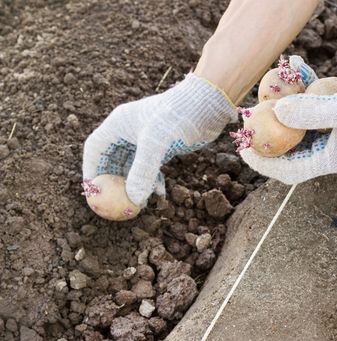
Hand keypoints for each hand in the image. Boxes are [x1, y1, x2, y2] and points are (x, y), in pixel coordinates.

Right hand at [82, 74, 236, 205]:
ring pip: (132, 166)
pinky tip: (159, 192)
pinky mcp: (162, 146)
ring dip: (135, 184)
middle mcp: (129, 130)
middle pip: (112, 160)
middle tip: (116, 203)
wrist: (208, 104)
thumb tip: (134, 199)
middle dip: (114, 182)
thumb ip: (142, 172)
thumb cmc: (177, 116)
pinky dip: (152, 180)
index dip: (91, 170)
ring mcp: (146, 138)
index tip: (92, 191)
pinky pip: (150, 167)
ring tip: (141, 202)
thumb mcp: (156, 144)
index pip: (95, 149)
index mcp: (118, 123)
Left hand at [240, 58, 336, 184]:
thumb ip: (313, 111)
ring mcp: (336, 134)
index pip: (290, 171)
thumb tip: (277, 112)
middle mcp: (332, 150)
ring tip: (270, 90)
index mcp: (333, 159)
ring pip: (301, 127)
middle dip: (269, 135)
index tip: (243, 150)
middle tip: (249, 118)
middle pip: (291, 150)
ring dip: (285, 110)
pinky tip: (299, 68)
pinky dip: (305, 93)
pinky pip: (315, 109)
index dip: (264, 163)